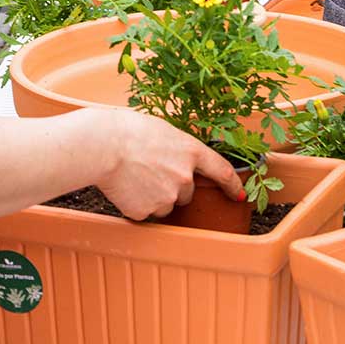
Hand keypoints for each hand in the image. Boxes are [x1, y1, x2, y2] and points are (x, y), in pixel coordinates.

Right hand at [91, 109, 244, 219]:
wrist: (104, 146)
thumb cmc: (130, 130)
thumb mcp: (164, 130)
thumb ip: (179, 148)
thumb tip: (181, 159)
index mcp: (191, 152)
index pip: (222, 171)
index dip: (232, 185)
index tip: (239, 195)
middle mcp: (184, 178)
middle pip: (187, 192)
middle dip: (173, 185)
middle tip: (151, 169)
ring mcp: (166, 197)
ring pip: (166, 204)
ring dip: (155, 196)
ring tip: (136, 176)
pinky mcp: (147, 212)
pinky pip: (147, 213)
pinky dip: (139, 204)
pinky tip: (127, 188)